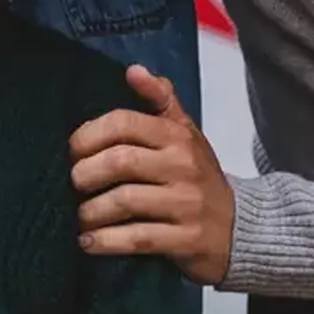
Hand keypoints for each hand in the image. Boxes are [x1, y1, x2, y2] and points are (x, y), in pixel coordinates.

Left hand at [70, 63, 233, 284]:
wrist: (241, 226)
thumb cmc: (198, 177)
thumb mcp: (185, 133)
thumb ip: (160, 100)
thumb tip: (132, 70)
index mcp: (177, 135)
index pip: (124, 123)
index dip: (88, 135)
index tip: (71, 151)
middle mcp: (183, 165)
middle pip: (120, 161)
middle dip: (85, 174)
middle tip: (72, 185)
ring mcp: (186, 203)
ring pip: (125, 201)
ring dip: (91, 212)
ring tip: (79, 217)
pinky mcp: (187, 239)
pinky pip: (138, 239)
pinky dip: (106, 241)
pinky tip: (88, 243)